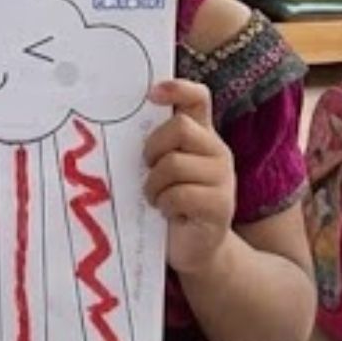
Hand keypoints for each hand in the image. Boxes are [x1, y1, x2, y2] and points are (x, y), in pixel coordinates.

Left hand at [143, 79, 235, 275]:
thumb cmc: (171, 206)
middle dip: (153, 149)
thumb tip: (118, 122)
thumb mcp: (162, 170)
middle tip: (147, 170)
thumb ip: (155, 147)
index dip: (177, 89)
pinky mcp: (220, 206)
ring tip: (155, 198)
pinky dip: (163, 204)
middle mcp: (217, 152)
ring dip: (154, 185)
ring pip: (174, 163)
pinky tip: (166, 212)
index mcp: (202, 137)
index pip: (198, 98)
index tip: (151, 94)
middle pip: (179, 128)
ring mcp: (223, 179)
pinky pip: (179, 194)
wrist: (196, 251)